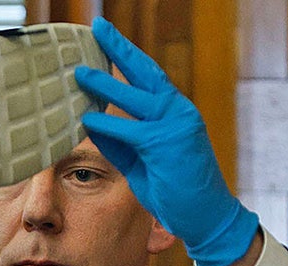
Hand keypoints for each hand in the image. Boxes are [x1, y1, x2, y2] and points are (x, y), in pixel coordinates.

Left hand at [75, 17, 258, 265]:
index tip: (106, 37)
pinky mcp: (167, 146)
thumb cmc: (176, 190)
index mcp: (174, 112)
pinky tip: (87, 117)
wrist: (207, 217)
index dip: (126, 55)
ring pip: (136, 97)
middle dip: (120, 48)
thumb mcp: (141, 162)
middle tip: (98, 27)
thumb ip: (119, 142)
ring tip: (80, 71)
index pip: (147, 76)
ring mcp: (175, 126)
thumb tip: (91, 124)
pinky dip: (108, 124)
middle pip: (145, 72)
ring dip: (106, 83)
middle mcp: (178, 112)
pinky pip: (130, 131)